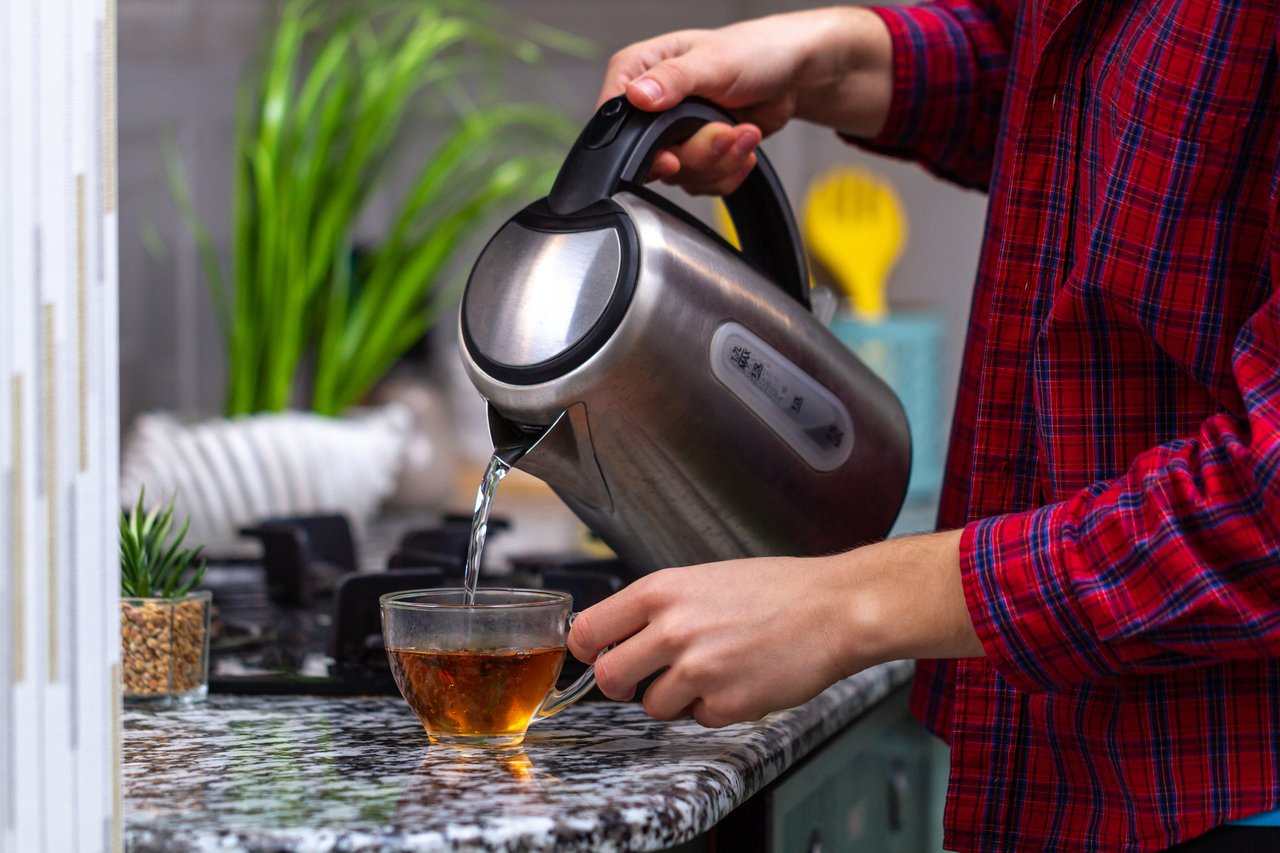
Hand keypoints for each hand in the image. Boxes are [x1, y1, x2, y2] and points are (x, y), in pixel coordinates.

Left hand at [568, 530, 982, 727]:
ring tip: (711, 671)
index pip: (587, 630)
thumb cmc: (777, 590)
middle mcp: (671, 629)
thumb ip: (660, 605)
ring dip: (674, 698)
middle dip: (623, 683)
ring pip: (652, 705)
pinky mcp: (725, 702)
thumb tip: (621, 631)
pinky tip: (740, 680)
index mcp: (660, 591)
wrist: (833, 609)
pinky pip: (698, 719)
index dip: (587, 649)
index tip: (595, 655)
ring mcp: (697, 669)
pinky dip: (714, 708)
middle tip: (642, 678)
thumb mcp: (705, 578)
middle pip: (608, 676)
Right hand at [597, 8, 893, 194]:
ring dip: (720, 162)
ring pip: (680, 176)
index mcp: (640, 71)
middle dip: (697, 153)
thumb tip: (637, 95)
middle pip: (651, 157)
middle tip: (725, 133)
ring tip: (744, 133)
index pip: (612, 116)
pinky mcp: (696, 154)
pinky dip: (728, 172)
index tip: (669, 154)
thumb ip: (673, 79)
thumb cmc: (754, 52)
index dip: (637, 144)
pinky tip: (744, 146)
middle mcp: (651, 106)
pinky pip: (701, 184)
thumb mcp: (713, 61)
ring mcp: (673, 134)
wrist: (793, 75)